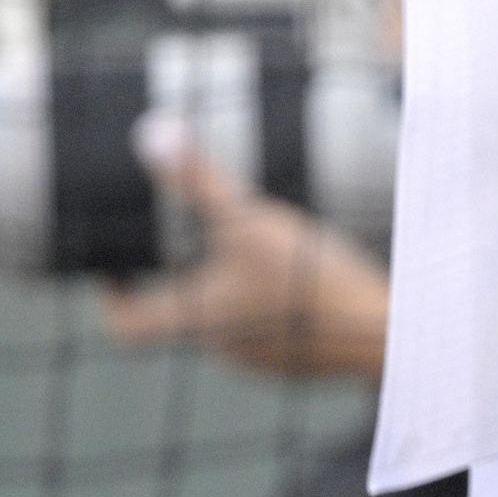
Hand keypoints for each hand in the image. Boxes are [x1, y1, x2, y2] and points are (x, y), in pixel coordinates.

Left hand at [99, 129, 389, 379]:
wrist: (385, 335)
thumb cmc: (309, 281)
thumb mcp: (249, 219)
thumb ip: (198, 182)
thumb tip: (150, 135)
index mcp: (197, 319)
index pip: (126, 324)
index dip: (113, 296)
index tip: (115, 268)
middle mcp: (221, 348)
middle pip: (182, 315)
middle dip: (186, 277)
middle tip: (197, 238)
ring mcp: (262, 360)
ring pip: (229, 322)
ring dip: (232, 290)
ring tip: (256, 253)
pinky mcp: (299, 361)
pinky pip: (270, 332)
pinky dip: (271, 307)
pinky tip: (301, 281)